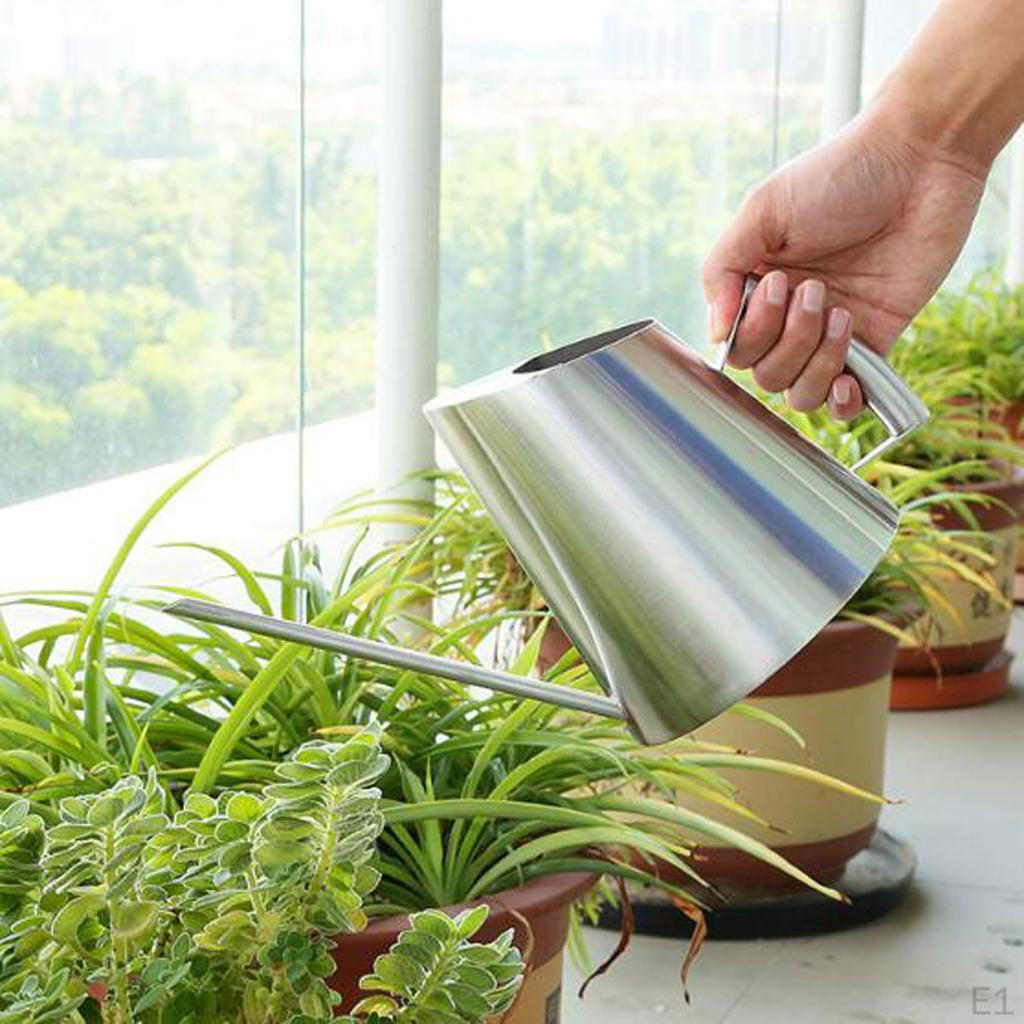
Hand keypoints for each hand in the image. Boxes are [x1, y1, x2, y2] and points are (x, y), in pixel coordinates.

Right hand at [702, 109, 985, 418]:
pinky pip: (848, 400)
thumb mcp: (763, 210)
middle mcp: (790, 316)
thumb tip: (715, 334)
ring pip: (801, 393)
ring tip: (842, 314)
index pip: (735, 346)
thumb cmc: (840, 173)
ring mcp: (831, 331)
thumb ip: (723, 269)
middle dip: (788, 339)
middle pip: (765, 374)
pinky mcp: (876, 340)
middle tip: (816, 289)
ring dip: (816, 363)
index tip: (777, 283)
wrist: (922, 158)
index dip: (751, 330)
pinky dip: (843, 403)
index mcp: (757, 287)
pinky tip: (849, 381)